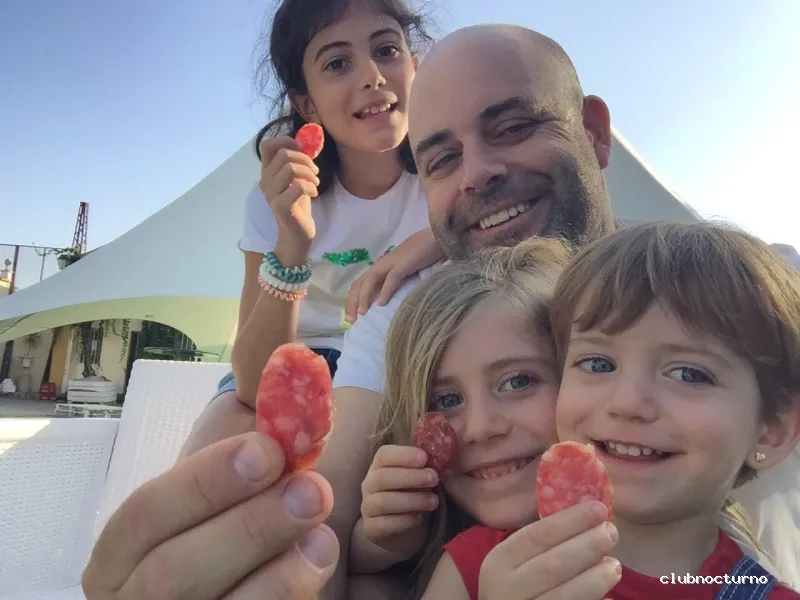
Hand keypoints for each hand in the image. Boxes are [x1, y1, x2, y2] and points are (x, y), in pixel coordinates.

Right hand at [81, 432, 338, 599]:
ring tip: (322, 528)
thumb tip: (293, 361)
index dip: (204, 480)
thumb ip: (251, 428)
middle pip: (175, 571)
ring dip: (275, 568)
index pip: (144, 514)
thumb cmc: (222, 527)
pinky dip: (286, 595)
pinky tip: (317, 558)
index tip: (267, 449)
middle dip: (248, 525)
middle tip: (310, 489)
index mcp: (120, 552)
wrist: (227, 590)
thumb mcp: (223, 481)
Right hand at [259, 135, 320, 256]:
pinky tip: (313, 194)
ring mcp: (271, 194)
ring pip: (290, 168)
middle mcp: (265, 181)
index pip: (267, 145)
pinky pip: (297, 186)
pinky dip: (310, 187)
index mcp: (267, 173)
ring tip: (315, 182)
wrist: (297, 235)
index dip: (285, 140)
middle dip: (305, 159)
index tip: (302, 148)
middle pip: (283, 154)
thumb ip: (297, 163)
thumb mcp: (297, 180)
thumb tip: (306, 143)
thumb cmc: (298, 206)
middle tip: (315, 171)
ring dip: (309, 173)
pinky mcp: (280, 206)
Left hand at [345, 227, 443, 322]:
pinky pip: (391, 278)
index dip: (353, 300)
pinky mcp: (403, 263)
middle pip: (360, 283)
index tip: (351, 318)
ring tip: (362, 314)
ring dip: (364, 297)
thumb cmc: (422, 255)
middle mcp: (381, 264)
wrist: (436, 238)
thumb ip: (394, 282)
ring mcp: (391, 263)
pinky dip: (385, 291)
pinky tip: (381, 303)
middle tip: (351, 321)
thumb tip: (386, 301)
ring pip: (370, 280)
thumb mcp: (403, 271)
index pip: (360, 284)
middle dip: (352, 302)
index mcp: (380, 267)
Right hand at [359, 445, 439, 561]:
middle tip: (434, 478)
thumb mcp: (417, 477)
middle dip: (411, 477)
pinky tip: (419, 518)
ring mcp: (367, 507)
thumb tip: (437, 461)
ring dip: (412, 500)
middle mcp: (369, 484)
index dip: (403, 455)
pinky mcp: (371, 529)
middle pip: (382, 477)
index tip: (424, 458)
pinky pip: (385, 524)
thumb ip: (423, 468)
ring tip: (434, 501)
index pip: (383, 455)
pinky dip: (405, 520)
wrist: (402, 527)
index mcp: (379, 466)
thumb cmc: (412, 493)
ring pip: (384, 501)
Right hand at [478, 502, 620, 599]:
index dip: (569, 521)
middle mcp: (508, 589)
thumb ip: (538, 545)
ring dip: (596, 579)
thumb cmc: (512, 585)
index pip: (535, 536)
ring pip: (565, 596)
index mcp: (499, 562)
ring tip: (614, 566)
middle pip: (552, 566)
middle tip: (610, 533)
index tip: (598, 509)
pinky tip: (609, 597)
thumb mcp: (512, 562)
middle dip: (587, 546)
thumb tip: (584, 519)